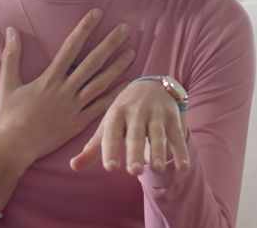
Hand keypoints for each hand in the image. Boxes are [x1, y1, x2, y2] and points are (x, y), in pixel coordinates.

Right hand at [0, 9, 135, 166]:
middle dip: (109, 44)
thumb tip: (11, 30)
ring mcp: (73, 108)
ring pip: (100, 83)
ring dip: (117, 67)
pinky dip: (115, 95)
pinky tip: (128, 84)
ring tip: (132, 52)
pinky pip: (101, 108)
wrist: (13, 147)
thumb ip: (11, 55)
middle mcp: (64, 91)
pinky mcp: (78, 123)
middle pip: (92, 62)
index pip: (70, 47)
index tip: (97, 14)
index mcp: (49, 79)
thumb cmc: (7, 115)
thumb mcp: (6, 82)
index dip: (85, 29)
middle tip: (125, 28)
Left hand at [68, 80, 189, 174]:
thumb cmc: (124, 113)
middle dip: (135, 151)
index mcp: (116, 114)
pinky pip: (177, 135)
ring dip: (158, 151)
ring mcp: (155, 114)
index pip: (112, 133)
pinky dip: (181, 151)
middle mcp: (136, 112)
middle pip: (135, 134)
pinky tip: (183, 167)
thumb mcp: (108, 125)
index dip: (111, 150)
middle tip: (134, 171)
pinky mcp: (172, 117)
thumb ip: (93, 148)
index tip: (111, 168)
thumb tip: (73, 167)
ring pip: (157, 133)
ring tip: (157, 168)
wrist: (151, 85)